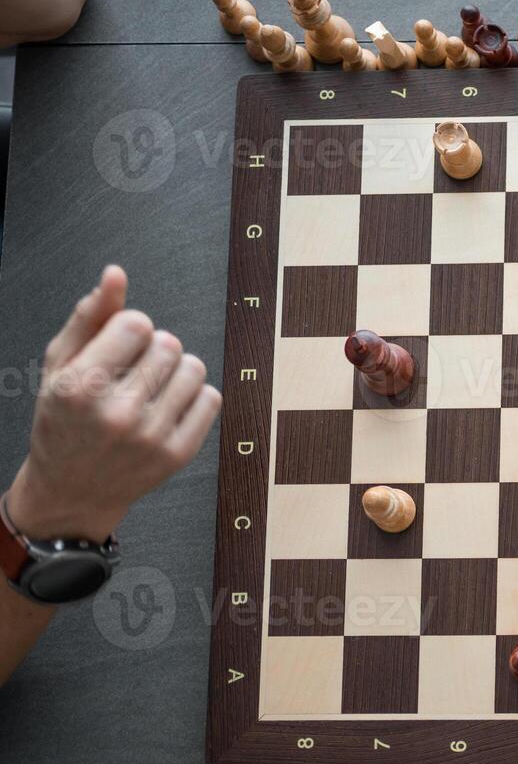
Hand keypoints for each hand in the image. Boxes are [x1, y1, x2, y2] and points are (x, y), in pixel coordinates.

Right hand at [6, 266, 220, 541]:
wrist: (72, 489)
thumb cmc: (63, 420)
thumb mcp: (60, 366)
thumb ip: (89, 317)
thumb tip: (116, 273)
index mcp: (80, 387)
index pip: (137, 324)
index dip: (130, 328)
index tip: (116, 347)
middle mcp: (117, 414)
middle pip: (169, 344)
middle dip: (153, 349)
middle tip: (131, 372)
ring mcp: (152, 437)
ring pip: (194, 368)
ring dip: (177, 370)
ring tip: (151, 387)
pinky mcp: (179, 454)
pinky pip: (211, 398)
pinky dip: (194, 396)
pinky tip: (167, 407)